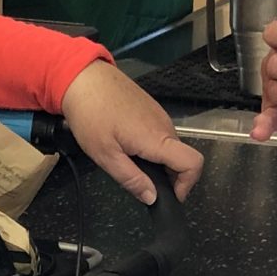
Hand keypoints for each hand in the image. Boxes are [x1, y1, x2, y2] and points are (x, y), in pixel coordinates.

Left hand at [60, 59, 202, 205]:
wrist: (83, 78)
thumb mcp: (105, 155)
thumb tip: (152, 198)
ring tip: (128, 161)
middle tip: (140, 181)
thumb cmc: (91, 115)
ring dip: (157, 161)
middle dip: (168, 176)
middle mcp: (165, 126)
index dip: (187, 185)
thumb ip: (131, 179)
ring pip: (170, 147)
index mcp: (157, 139)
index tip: (169, 195)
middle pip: (182, 158)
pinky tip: (126, 144)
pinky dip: (151, 147)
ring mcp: (159, 115)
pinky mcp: (151, 109)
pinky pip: (160, 134)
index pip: (193, 163)